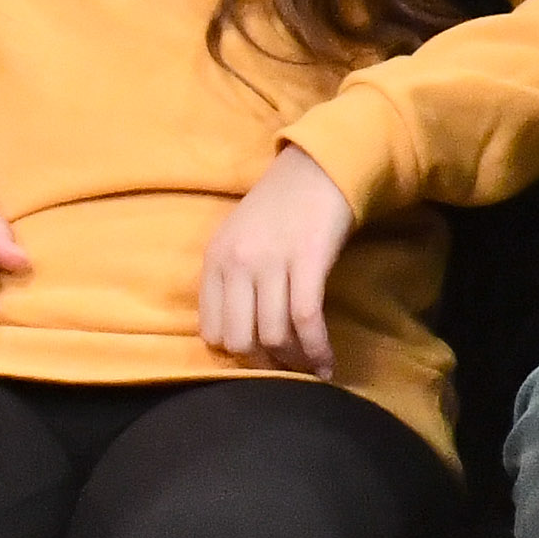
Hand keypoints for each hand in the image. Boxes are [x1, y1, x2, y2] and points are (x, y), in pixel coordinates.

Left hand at [198, 145, 356, 377]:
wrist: (317, 170)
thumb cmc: (279, 208)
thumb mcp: (238, 241)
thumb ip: (231, 282)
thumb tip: (238, 339)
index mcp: (214, 260)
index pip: (211, 331)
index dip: (234, 353)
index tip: (257, 359)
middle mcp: (236, 263)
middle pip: (240, 340)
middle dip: (264, 362)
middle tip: (285, 367)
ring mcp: (270, 262)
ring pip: (274, 335)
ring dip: (295, 361)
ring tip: (309, 368)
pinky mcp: (307, 261)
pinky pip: (307, 321)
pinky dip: (318, 350)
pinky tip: (327, 365)